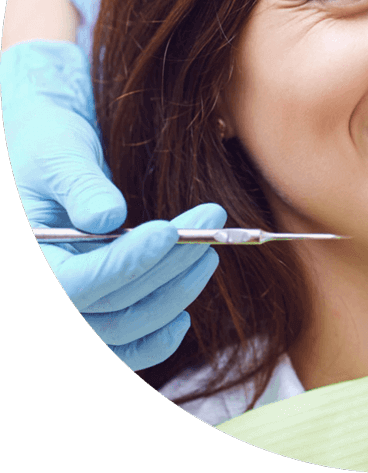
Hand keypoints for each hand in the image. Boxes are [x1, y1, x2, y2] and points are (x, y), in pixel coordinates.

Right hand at [2, 40, 225, 368]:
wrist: (50, 156)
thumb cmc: (48, 144)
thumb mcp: (57, 153)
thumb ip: (79, 185)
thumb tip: (107, 218)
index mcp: (28, 256)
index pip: (72, 285)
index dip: (122, 264)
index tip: (168, 231)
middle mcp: (48, 288)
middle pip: (108, 308)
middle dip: (167, 267)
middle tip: (211, 224)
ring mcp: (71, 308)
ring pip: (123, 328)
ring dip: (175, 293)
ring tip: (210, 249)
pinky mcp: (92, 314)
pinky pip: (124, 349)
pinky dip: (157, 339)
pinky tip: (184, 314)